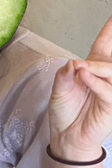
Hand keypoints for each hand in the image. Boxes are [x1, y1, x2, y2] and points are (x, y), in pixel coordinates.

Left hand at [49, 17, 111, 161]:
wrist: (66, 136)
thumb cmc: (66, 111)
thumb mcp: (60, 87)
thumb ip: (66, 73)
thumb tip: (76, 63)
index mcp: (94, 69)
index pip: (104, 46)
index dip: (109, 31)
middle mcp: (106, 77)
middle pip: (111, 57)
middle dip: (111, 40)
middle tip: (106, 32)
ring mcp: (111, 91)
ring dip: (97, 67)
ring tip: (82, 69)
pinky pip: (108, 91)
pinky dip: (96, 83)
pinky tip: (84, 76)